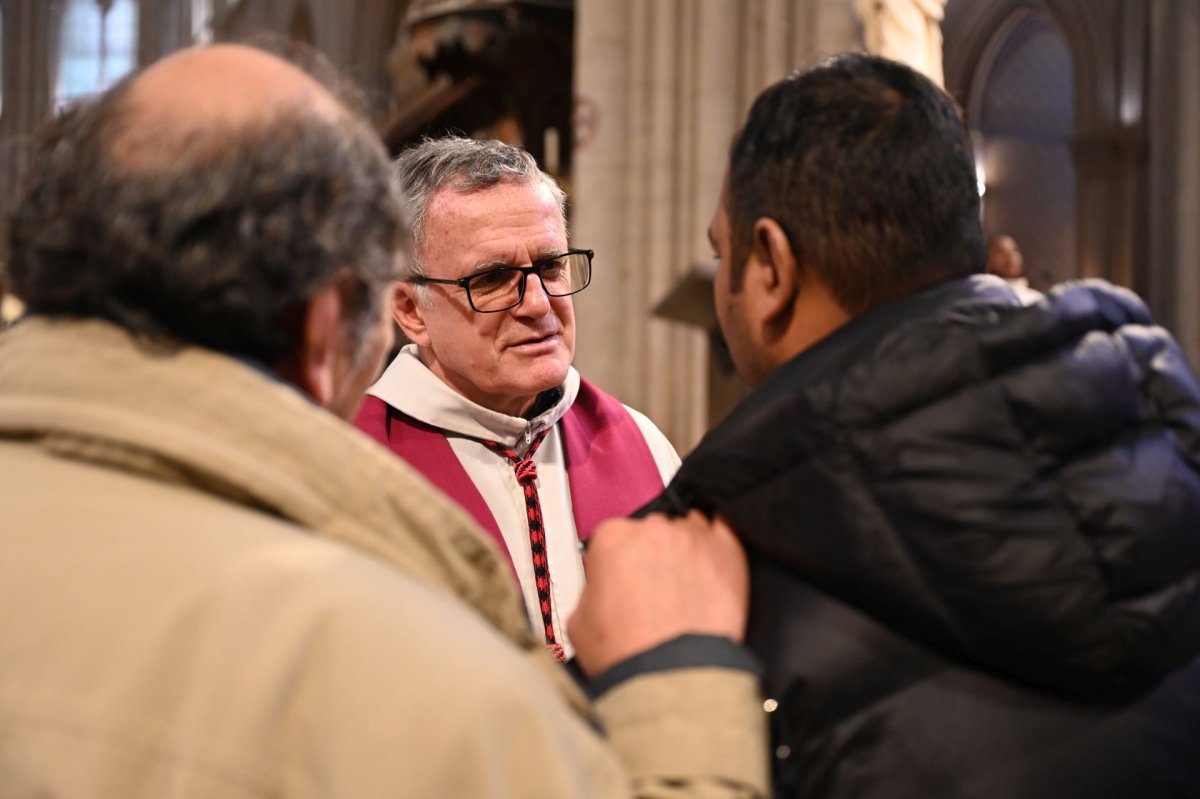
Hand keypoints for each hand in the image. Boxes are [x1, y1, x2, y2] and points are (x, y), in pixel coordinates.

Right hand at [568, 511, 748, 677]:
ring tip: (685, 581)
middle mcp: (653, 529)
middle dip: (652, 554)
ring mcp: (692, 537)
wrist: (671, 677)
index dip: (618, 561)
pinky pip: (724, 525)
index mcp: (612, 538)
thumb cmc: (628, 653)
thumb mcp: (579, 623)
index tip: (623, 578)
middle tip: (655, 588)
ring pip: (688, 526)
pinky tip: (712, 556)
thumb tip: (602, 592)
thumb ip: (592, 591)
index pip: (614, 536)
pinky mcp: (726, 551)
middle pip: (652, 529)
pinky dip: (717, 537)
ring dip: (685, 546)